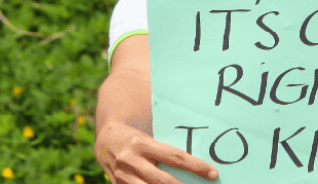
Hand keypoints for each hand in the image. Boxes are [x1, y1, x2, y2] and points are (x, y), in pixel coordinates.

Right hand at [94, 121, 218, 183]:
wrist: (104, 141)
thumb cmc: (135, 137)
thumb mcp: (148, 138)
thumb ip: (166, 149)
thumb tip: (195, 155)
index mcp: (142, 143)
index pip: (175, 157)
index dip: (196, 167)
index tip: (213, 173)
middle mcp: (131, 160)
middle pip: (163, 180)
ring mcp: (122, 176)